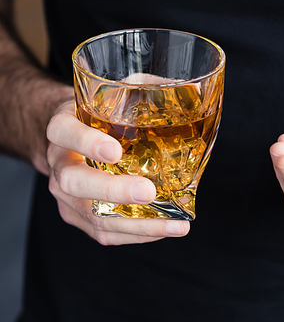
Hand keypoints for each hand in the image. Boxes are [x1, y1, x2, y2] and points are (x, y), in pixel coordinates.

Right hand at [46, 100, 189, 244]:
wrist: (72, 138)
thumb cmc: (98, 113)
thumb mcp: (112, 92)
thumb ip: (140, 88)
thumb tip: (187, 87)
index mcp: (62, 126)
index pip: (63, 132)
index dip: (86, 142)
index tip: (115, 150)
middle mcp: (58, 162)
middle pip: (74, 182)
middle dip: (113, 191)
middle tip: (148, 191)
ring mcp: (65, 194)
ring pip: (92, 215)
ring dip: (135, 223)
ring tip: (174, 224)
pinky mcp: (77, 216)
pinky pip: (103, 233)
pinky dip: (136, 234)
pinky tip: (165, 228)